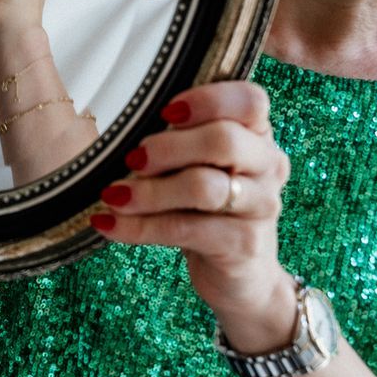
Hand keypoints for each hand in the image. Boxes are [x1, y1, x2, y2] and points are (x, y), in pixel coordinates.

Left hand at [92, 82, 298, 351]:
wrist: (241, 276)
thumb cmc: (210, 208)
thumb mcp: (198, 166)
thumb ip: (180, 141)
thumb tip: (123, 132)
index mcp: (258, 135)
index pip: (250, 101)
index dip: (207, 100)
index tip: (166, 112)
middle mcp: (268, 166)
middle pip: (224, 141)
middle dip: (168, 147)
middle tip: (132, 158)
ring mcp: (261, 207)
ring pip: (204, 188)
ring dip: (148, 191)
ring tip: (112, 196)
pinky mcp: (243, 245)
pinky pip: (185, 229)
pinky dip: (138, 227)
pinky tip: (107, 223)